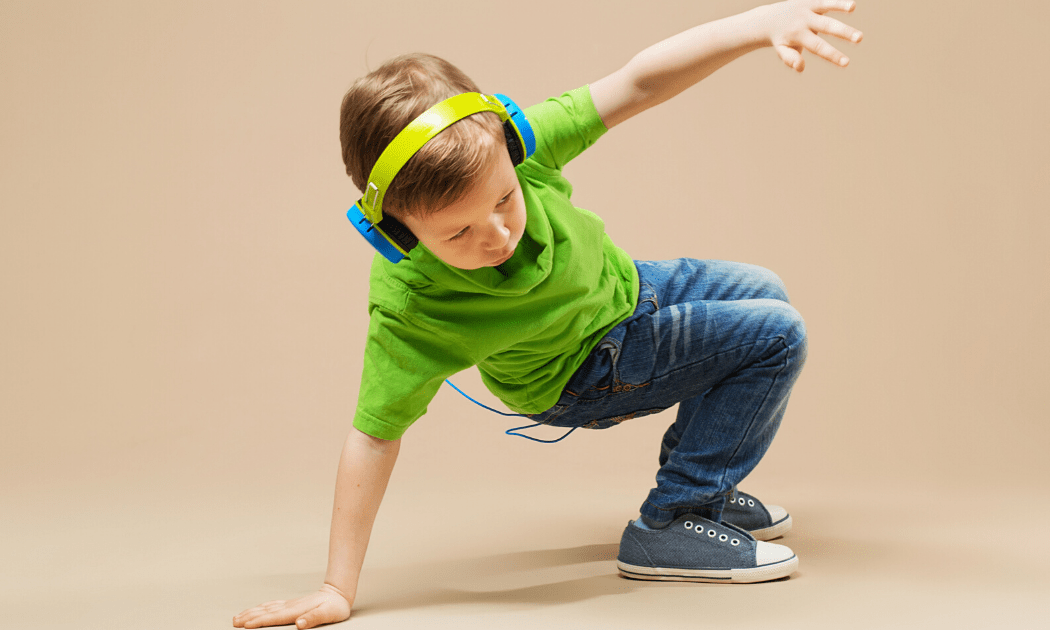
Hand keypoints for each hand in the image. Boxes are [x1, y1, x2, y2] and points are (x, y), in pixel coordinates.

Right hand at [233, 583, 351, 628]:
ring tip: (238, 617)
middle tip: (234, 622)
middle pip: (265, 612)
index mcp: (296, 610)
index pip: (274, 617)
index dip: (259, 621)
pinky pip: (272, 605)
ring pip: (266, 608)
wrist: (338, 593)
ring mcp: (290, 604)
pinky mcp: (291, 604)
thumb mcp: (328, 614)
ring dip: (251, 612)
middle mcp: (290, 606)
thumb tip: (299, 624)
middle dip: (249, 617)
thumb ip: (313, 618)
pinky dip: (261, 607)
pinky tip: (256, 608)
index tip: (246, 625)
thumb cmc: (335, 606)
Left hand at [756, 0, 863, 71]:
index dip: (833, 55)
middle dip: (844, 32)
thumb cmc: (781, 39)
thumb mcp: (782, 50)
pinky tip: (850, 1)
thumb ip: (790, 58)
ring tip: (853, 7)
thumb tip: (800, 67)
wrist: (769, 19)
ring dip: (840, 6)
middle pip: (827, 26)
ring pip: (826, 5)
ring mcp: (808, 7)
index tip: (847, 63)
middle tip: (860, 38)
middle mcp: (804, 20)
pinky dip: (837, 0)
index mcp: (798, 35)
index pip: (818, 47)